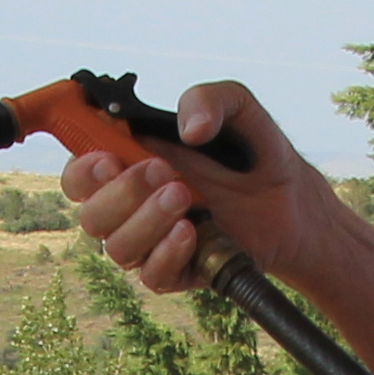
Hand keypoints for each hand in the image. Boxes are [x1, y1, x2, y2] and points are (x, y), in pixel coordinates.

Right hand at [60, 78, 325, 300]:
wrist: (294, 204)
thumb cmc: (253, 153)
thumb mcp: (240, 110)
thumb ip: (211, 99)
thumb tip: (189, 127)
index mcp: (129, 164)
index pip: (79, 173)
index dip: (81, 169)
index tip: (107, 158)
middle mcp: (131, 206)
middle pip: (90, 214)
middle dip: (121, 192)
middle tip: (164, 171)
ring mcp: (151, 241)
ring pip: (117, 248)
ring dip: (146, 221)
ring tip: (187, 197)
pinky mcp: (176, 271)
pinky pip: (152, 275)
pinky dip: (167, 253)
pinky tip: (192, 231)